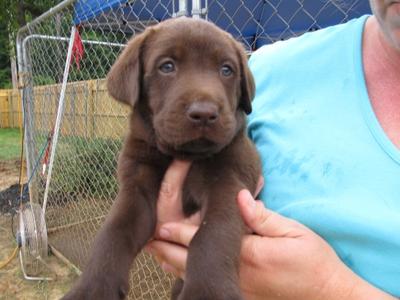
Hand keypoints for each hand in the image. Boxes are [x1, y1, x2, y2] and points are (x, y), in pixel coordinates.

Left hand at [146, 188, 395, 299]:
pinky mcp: (239, 292)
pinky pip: (202, 280)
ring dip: (171, 256)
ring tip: (157, 240)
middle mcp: (234, 272)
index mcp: (247, 253)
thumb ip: (263, 217)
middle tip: (150, 229)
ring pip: (189, 273)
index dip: (178, 225)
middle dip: (164, 242)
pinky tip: (178, 259)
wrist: (327, 295)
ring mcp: (234, 286)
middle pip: (185, 259)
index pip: (199, 236)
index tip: (161, 215)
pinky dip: (186, 268)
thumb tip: (240, 196)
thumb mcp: (295, 232)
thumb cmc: (314, 261)